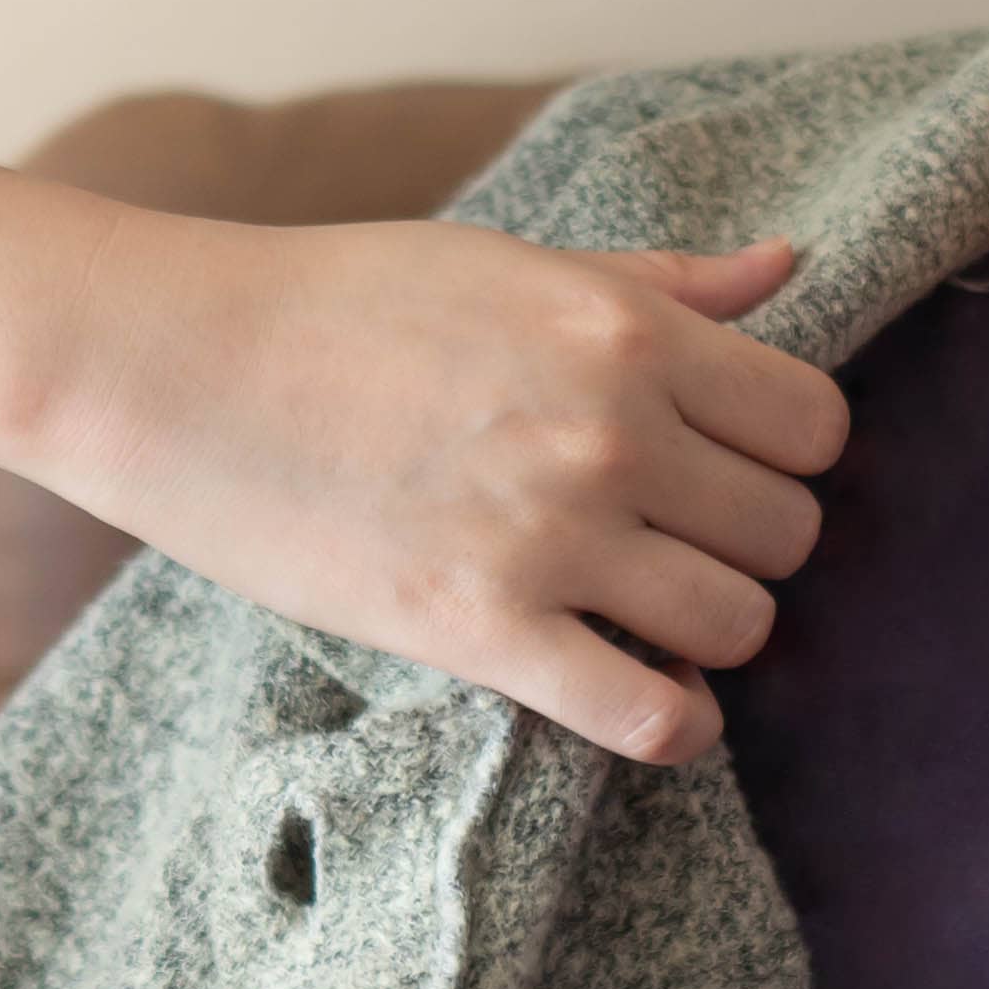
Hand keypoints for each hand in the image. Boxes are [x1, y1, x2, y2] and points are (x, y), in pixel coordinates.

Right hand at [23, 216, 847, 763]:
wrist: (174, 364)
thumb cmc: (337, 300)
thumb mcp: (510, 262)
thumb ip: (657, 280)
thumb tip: (789, 263)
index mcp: (625, 328)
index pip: (814, 424)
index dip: (783, 456)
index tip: (724, 468)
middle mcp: (612, 430)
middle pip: (789, 532)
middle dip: (745, 545)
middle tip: (673, 546)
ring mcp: (551, 534)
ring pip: (740, 626)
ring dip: (708, 634)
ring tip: (645, 617)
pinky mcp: (480, 628)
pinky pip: (650, 716)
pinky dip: (673, 727)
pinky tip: (647, 701)